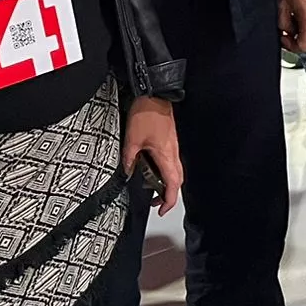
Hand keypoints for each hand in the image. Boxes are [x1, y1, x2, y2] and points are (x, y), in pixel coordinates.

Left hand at [122, 95, 182, 214]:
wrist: (155, 95)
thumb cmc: (147, 114)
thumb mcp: (132, 139)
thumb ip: (129, 159)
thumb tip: (127, 172)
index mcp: (166, 156)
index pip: (172, 185)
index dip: (168, 201)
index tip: (161, 210)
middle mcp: (173, 153)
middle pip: (178, 181)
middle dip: (168, 195)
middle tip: (156, 202)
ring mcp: (173, 147)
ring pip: (176, 171)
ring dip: (167, 183)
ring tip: (152, 188)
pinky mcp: (170, 141)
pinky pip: (171, 162)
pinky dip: (165, 171)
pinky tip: (152, 169)